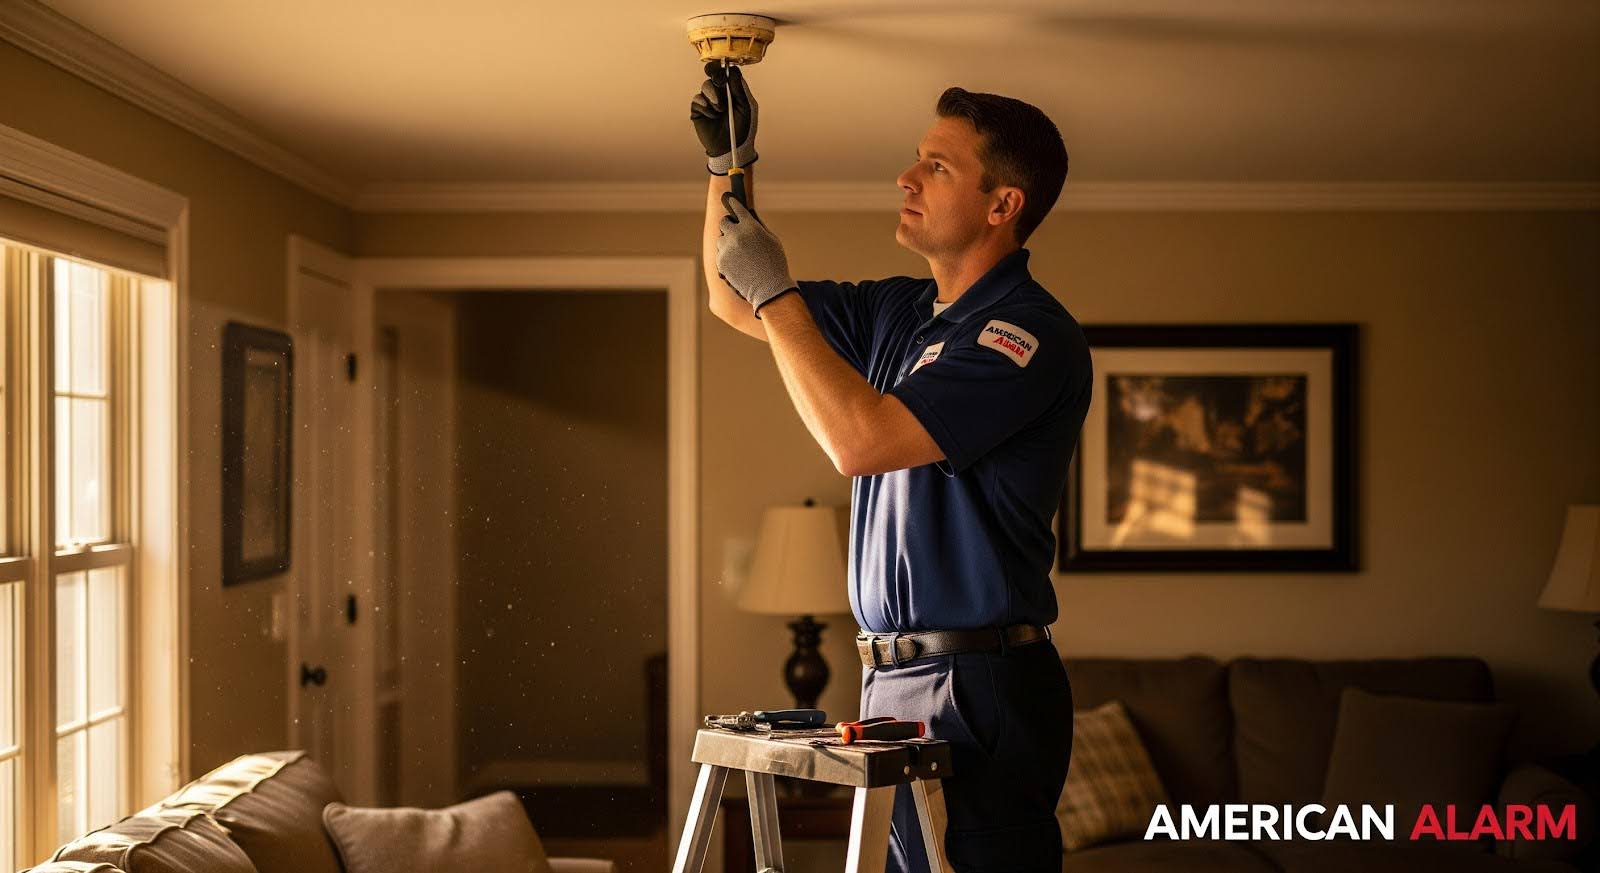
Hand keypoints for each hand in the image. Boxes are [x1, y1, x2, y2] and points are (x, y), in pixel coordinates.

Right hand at [689, 62, 758, 174]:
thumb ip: (740, 90)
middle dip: (715, 73)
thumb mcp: (746, 108)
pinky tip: (712, 116)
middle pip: (713, 73)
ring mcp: (708, 100)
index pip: (728, 72)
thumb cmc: (742, 128)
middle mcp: (720, 92)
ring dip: (714, 97)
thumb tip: (734, 71)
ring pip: (705, 86)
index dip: (725, 68)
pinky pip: (698, 99)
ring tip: (720, 110)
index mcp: (733, 89)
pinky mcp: (698, 109)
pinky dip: (706, 107)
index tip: (726, 68)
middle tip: (719, 81)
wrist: (730, 148)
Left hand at [716, 192, 794, 315]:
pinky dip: (726, 256)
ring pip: (720, 239)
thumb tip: (749, 215)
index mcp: (750, 226)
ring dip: (727, 242)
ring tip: (740, 253)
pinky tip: (738, 264)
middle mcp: (736, 234)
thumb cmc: (774, 264)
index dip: (733, 203)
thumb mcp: (772, 240)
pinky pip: (720, 254)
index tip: (730, 199)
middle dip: (729, 225)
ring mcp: (726, 249)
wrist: (768, 289)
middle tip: (735, 231)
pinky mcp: (720, 262)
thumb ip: (758, 226)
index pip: (737, 208)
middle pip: (723, 222)